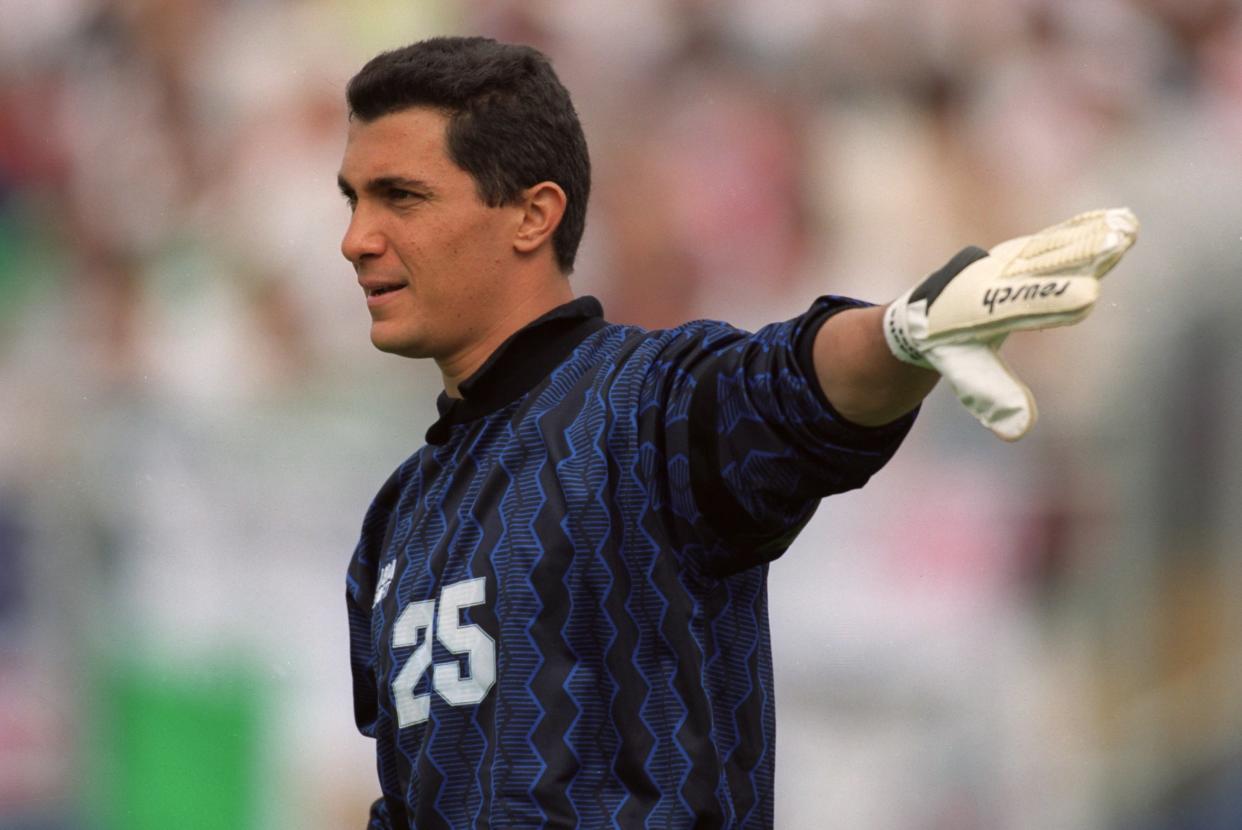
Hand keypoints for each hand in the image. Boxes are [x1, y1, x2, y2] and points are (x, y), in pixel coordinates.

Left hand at [883, 208, 1138, 440]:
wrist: (919, 312)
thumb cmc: (947, 348)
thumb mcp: (966, 375)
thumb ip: (994, 398)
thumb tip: (1018, 432)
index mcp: (980, 309)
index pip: (1021, 306)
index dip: (1052, 301)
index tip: (1088, 298)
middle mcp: (993, 279)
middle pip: (1042, 267)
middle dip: (1077, 255)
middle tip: (1116, 243)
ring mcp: (1005, 261)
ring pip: (1050, 246)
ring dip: (1087, 235)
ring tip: (1127, 224)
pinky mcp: (1017, 252)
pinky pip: (1051, 238)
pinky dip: (1081, 228)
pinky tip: (1117, 219)